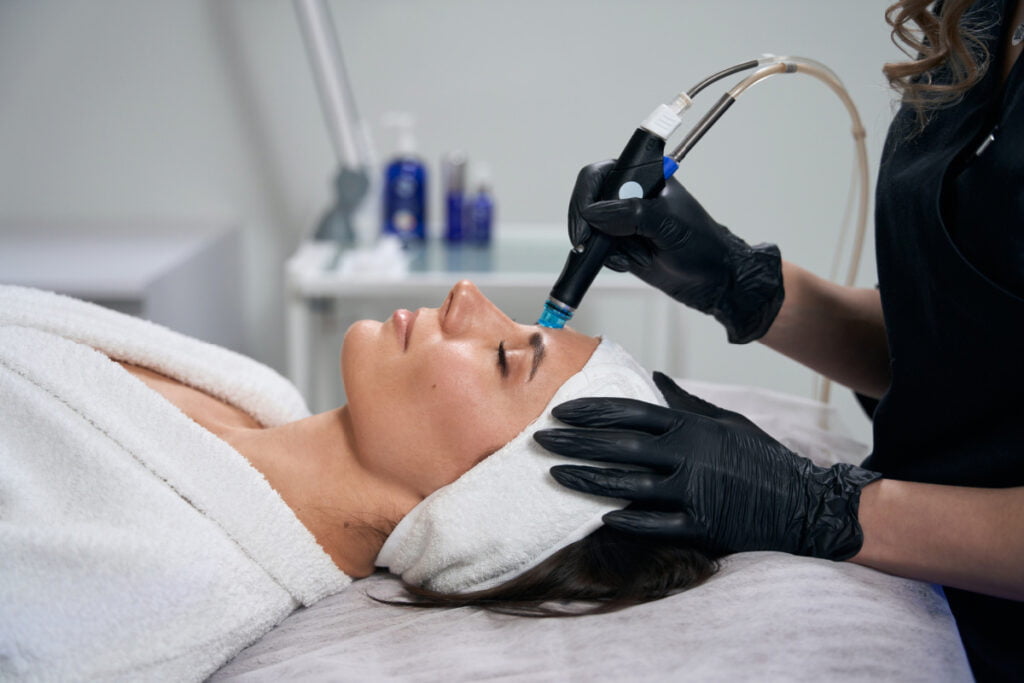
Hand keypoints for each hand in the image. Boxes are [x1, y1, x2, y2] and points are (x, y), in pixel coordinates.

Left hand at [535, 372, 880, 559]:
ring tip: (555, 474)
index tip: (560, 410)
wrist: (805, 503)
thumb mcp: (726, 420)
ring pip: (629, 485)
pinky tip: (600, 516)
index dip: (592, 410)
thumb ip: (685, 402)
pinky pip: (658, 524)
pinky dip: (629, 521)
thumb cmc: (760, 458)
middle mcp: (688, 455)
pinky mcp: (704, 526)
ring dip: (588, 480)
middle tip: (541, 439)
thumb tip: (653, 377)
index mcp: (691, 426)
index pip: (631, 412)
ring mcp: (695, 491)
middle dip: (575, 442)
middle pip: (620, 445)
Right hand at [568, 161, 784, 343]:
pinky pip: (598, 249)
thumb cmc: (701, 244)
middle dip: (589, 225)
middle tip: (589, 244)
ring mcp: (623, 221)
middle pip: (588, 200)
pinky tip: (631, 263)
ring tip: (633, 256)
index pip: (600, 174)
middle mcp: (630, 195)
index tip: (586, 220)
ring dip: (604, 246)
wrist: (712, 280)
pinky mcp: (621, 244)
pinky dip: (608, 259)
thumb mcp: (667, 224)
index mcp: (644, 176)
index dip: (587, 195)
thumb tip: (593, 212)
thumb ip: (630, 214)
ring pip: (590, 228)